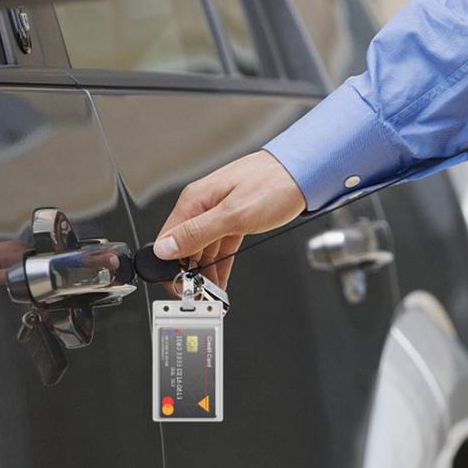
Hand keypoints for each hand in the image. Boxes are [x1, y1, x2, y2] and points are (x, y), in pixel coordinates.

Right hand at [153, 150, 305, 288]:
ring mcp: (218, 212)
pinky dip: (220, 264)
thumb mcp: (233, 214)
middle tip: (200, 293)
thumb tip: (166, 247)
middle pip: (185, 246)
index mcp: (195, 201)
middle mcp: (203, 205)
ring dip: (206, 272)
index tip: (182, 286)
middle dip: (190, 272)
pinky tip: (220, 280)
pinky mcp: (234, 219)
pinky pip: (220, 246)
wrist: (301, 174)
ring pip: (204, 249)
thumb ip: (197, 232)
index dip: (171, 266)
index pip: (168, 239)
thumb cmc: (273, 185)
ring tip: (212, 293)